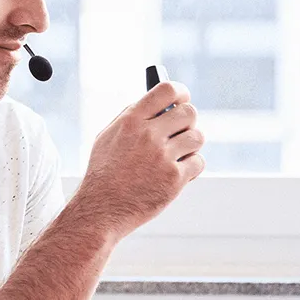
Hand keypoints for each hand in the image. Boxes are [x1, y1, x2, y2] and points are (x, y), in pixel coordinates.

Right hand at [69, 81, 204, 238]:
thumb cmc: (105, 172)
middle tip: (180, 131)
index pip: (167, 90)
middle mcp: (148, 135)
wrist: (102, 209)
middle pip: (189, 112)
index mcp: (131, 120)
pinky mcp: (174, 178)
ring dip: (190, 145)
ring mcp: (163, 157)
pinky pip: (198, 162)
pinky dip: (191, 167)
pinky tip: (176, 173)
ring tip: (177, 154)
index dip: (180, 92)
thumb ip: (132, 117)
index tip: (183, 98)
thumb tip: (160, 103)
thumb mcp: (108, 137)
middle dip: (187, 121)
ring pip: (197, 137)